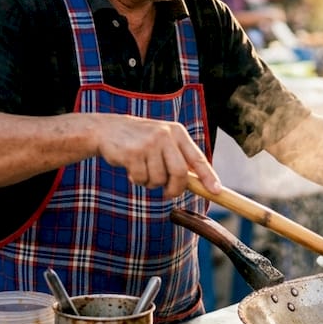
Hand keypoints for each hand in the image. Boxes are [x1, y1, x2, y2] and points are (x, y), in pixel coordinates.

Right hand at [96, 115, 218, 198]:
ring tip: (143, 171)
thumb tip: (198, 183)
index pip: (197, 158)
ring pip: (159, 179)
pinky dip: (137, 180)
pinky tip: (131, 168)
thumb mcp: (162, 141)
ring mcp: (149, 143)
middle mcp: (165, 135)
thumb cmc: (139, 140)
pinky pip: (142, 179)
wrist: (106, 130)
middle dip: (175, 188)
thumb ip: (178, 157)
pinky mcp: (133, 152)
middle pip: (179, 173)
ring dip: (151, 183)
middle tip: (169, 194)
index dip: (208, 176)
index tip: (216, 191)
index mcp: (177, 132)